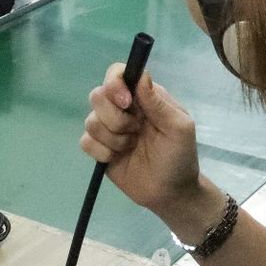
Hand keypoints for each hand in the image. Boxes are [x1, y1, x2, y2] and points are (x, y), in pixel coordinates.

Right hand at [82, 65, 204, 218]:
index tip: (125, 103)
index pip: (118, 73)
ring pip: (90, 120)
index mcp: (143, 97)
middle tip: (134, 132)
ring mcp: (109, 128)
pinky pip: (85, 141)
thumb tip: (141, 76)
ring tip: (130, 147)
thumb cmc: (179, 157)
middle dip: (115, 118)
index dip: (114, 83)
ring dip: (112, 138)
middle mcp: (123, 108)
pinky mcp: (99, 148)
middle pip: (97, 95)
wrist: (169, 192)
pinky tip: (116, 158)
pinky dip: (101, 151)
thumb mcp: (179, 128)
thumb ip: (159, 102)